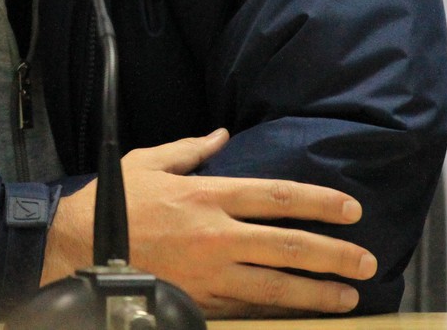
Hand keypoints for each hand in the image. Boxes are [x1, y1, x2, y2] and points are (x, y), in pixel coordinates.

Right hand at [41, 129, 376, 316]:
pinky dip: (281, 311)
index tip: (350, 209)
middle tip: (366, 261)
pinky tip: (303, 313)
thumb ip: (190, 150)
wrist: (80, 250)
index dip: (318, 201)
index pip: (276, 195)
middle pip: (288, 244)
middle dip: (333, 253)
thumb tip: (220, 135)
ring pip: (276, 285)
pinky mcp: (201, 301)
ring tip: (349, 295)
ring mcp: (210, 273)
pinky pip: (250, 308)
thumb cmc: (113, 203)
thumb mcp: (148, 162)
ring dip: (317, 290)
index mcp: (207, 195)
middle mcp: (216, 234)